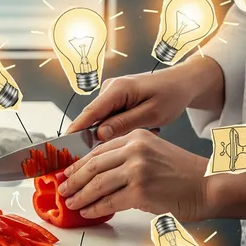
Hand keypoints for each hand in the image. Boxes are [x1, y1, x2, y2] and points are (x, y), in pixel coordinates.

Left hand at [58, 129, 210, 222]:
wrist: (208, 186)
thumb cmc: (183, 174)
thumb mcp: (153, 152)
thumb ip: (127, 156)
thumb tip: (97, 173)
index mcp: (136, 137)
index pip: (97, 149)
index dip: (78, 163)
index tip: (67, 172)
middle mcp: (135, 149)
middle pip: (93, 165)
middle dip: (73, 180)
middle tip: (63, 189)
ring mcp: (137, 170)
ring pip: (97, 184)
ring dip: (80, 195)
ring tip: (71, 202)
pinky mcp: (140, 191)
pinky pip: (109, 201)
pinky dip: (95, 208)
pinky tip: (88, 211)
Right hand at [66, 56, 223, 141]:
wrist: (182, 82)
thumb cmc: (171, 95)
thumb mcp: (151, 113)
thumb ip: (124, 124)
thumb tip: (99, 135)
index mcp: (117, 89)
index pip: (90, 112)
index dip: (76, 131)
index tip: (63, 147)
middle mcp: (109, 89)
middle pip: (91, 118)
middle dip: (88, 139)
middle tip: (86, 162)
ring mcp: (111, 94)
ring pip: (99, 120)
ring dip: (104, 136)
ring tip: (113, 148)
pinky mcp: (115, 100)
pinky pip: (107, 118)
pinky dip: (112, 130)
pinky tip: (125, 137)